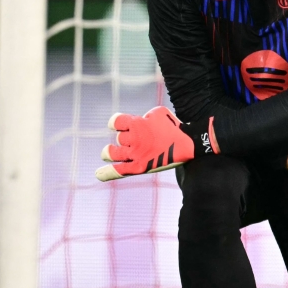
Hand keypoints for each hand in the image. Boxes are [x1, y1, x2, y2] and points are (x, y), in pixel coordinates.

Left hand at [95, 106, 214, 181]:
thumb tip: (139, 121)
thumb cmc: (174, 126)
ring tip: (109, 153)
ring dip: (110, 153)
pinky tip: (98, 174)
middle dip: (124, 140)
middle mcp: (134, 138)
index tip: (116, 125)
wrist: (189, 143)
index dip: (115, 123)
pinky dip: (107, 173)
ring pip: (114, 153)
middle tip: (134, 142)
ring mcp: (136, 154)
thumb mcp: (158, 112)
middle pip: (119, 139)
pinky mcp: (140, 167)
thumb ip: (144, 116)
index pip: (116, 122)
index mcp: (137, 123)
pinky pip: (119, 170)